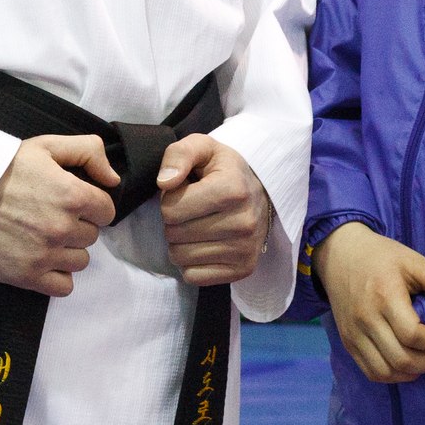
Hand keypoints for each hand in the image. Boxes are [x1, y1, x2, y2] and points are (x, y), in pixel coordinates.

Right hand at [0, 135, 119, 296]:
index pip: (106, 210)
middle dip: (77, 226)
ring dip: (67, 251)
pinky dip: (57, 276)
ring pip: (80, 261)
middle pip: (91, 236)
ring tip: (42, 236)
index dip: (92, 205)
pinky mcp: (26, 276)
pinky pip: (63, 287)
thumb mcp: (44, 146)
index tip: (73, 202)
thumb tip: (113, 178)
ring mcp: (45, 254)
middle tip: (50, 215)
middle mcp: (62, 227)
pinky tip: (42, 260)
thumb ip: (88, 152)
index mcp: (71, 195)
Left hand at [157, 136, 272, 285]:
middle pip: (173, 235)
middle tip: (191, 210)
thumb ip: (178, 155)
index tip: (187, 192)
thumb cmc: (224, 170)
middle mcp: (243, 222)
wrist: (260, 193)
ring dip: (180, 242)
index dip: (170, 199)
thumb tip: (164, 183)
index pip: (171, 210)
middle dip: (174, 222)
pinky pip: (192, 276)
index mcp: (232, 190)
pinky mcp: (243, 269)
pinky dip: (191, 263)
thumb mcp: (202, 148)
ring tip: (197, 225)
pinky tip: (204, 245)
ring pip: (180, 257)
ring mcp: (245, 249)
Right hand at [312, 223, 424, 382]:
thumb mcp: (415, 262)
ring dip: (410, 372)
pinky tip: (403, 362)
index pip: (413, 335)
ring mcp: (354, 334)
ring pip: (385, 372)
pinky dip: (391, 375)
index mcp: (386, 297)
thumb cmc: (382, 256)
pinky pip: (370, 372)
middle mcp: (367, 319)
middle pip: (401, 359)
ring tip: (421, 356)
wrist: (339, 253)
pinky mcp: (347, 342)